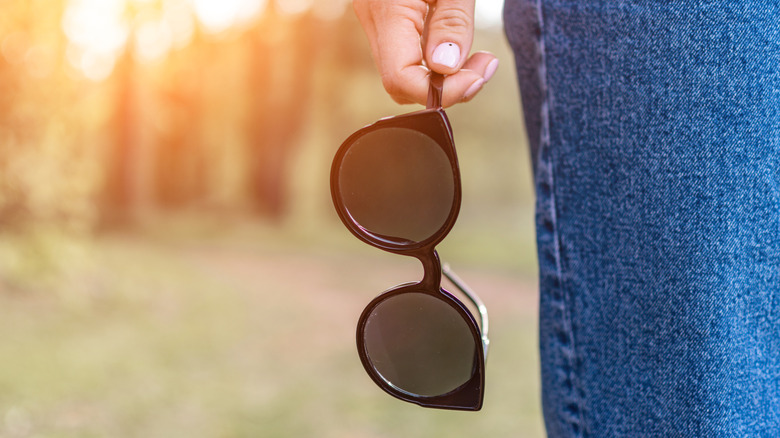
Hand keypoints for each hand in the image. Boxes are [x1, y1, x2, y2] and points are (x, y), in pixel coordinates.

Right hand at [353, 0, 498, 107]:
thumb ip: (452, 23)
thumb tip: (446, 71)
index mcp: (385, 8)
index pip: (401, 78)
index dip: (442, 91)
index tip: (477, 78)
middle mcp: (371, 16)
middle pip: (401, 82)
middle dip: (447, 87)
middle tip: (484, 68)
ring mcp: (373, 16)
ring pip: (402, 70)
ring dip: (442, 76)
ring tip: (479, 59)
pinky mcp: (383, 13)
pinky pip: (403, 51)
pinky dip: (432, 60)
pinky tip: (456, 47)